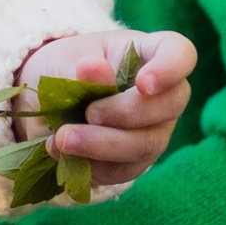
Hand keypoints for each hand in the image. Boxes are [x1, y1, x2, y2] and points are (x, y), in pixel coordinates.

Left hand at [17, 29, 196, 185]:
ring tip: (63, 138)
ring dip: (103, 144)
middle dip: (127, 113)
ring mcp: (153, 131)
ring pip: (147, 145)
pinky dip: (90, 164)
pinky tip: (60, 152)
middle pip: (171, 105)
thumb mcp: (66, 59)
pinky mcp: (133, 162)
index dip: (170, 68)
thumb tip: (93, 69)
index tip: (143, 84)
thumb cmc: (65, 70)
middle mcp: (161, 94)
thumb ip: (81, 67)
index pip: (180, 54)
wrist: (45, 106)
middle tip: (88, 112)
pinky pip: (122, 170)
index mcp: (149, 54)